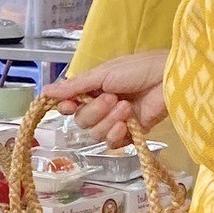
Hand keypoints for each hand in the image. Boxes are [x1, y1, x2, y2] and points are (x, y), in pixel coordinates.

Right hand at [42, 50, 168, 148]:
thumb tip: (44, 92)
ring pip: (95, 133)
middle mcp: (101, 106)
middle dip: (95, 111)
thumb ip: (74, 87)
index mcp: (93, 89)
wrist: (169, 79)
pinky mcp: (130, 133)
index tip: (70, 106)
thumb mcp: (103, 74)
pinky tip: (126, 124)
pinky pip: (112, 143)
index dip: (68, 108)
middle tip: (112, 97)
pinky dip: (116, 134)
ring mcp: (115, 121)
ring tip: (126, 106)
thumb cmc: (138, 69)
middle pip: (82, 122)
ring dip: (109, 120)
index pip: (70, 106)